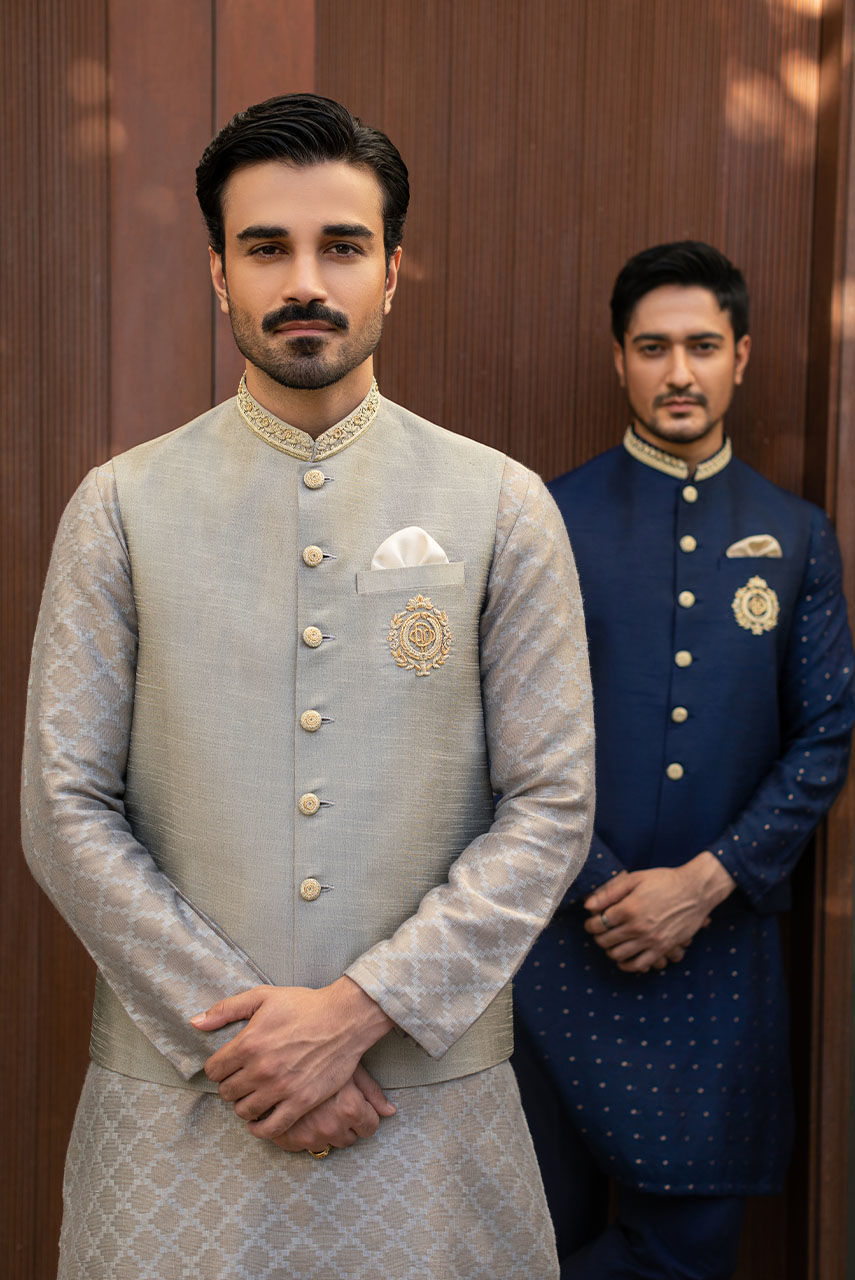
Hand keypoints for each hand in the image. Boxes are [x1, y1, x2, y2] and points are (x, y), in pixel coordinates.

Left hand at [190, 976, 393, 1138]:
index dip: (217, 1068)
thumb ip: (226, 1009)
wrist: (344, 1019)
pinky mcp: (300, 1103)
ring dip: (244, 1105)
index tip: (227, 1066)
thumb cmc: (304, 1005)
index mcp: (248, 1043)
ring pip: (244, 1111)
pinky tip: (260, 1120)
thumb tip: (195, 1023)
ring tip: (252, 1096)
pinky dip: (260, 1129)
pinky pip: (270, 1128)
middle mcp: (261, 1069)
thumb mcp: (263, 997)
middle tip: (242, 1080)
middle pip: (227, 1092)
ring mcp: (281, 1089)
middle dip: (230, 1086)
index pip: (213, 1070)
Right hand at [269, 1064, 395, 1152]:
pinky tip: (300, 1115)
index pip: (370, 1127)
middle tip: (333, 1103)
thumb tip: (391, 1112)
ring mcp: (308, 1135)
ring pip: (327, 1144)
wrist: (277, 1054)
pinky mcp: (288, 1140)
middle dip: (344, 1123)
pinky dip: (302, 1133)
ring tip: (317, 1107)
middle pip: (349, 1138)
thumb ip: (371, 1091)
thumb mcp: (348, 1065)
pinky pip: (303, 1146)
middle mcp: (331, 1126)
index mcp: (350, 1108)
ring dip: (324, 1130)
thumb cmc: (319, 1053)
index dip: (364, 1114)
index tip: (354, 1103)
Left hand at [583, 853, 734, 973]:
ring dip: (609, 950)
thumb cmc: (664, 881)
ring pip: (618, 955)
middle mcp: (638, 927)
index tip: (591, 923)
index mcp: (629, 908)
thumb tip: (588, 905)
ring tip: (610, 943)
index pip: (599, 923)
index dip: (590, 924)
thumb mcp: (635, 879)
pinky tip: (623, 959)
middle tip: (599, 933)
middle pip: (606, 940)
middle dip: (598, 937)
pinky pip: (639, 965)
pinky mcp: (663, 949)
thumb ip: (610, 893)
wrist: (695, 891)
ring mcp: (651, 940)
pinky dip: (627, 965)